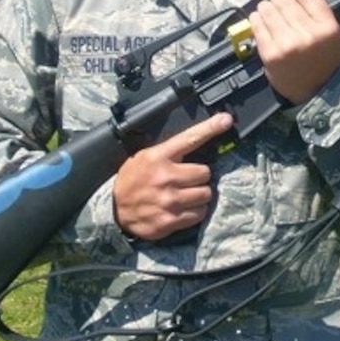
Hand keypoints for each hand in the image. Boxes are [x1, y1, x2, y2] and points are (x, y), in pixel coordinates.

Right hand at [113, 112, 232, 241]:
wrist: (113, 209)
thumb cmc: (132, 180)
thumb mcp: (145, 157)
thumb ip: (169, 152)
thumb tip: (197, 144)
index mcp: (159, 156)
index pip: (190, 138)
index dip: (210, 128)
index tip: (226, 120)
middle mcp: (165, 177)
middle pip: (205, 172)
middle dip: (200, 176)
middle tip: (188, 180)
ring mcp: (169, 200)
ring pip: (205, 194)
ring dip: (199, 195)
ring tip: (186, 195)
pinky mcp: (171, 220)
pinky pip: (199, 214)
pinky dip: (195, 211)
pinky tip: (182, 208)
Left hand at [249, 0, 339, 104]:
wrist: (313, 92)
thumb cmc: (326, 64)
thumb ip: (335, 18)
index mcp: (328, 28)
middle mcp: (308, 34)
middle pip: (285, 1)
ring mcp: (287, 44)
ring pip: (269, 10)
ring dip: (266, 6)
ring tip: (266, 7)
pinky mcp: (270, 53)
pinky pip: (258, 26)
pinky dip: (256, 19)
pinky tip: (258, 18)